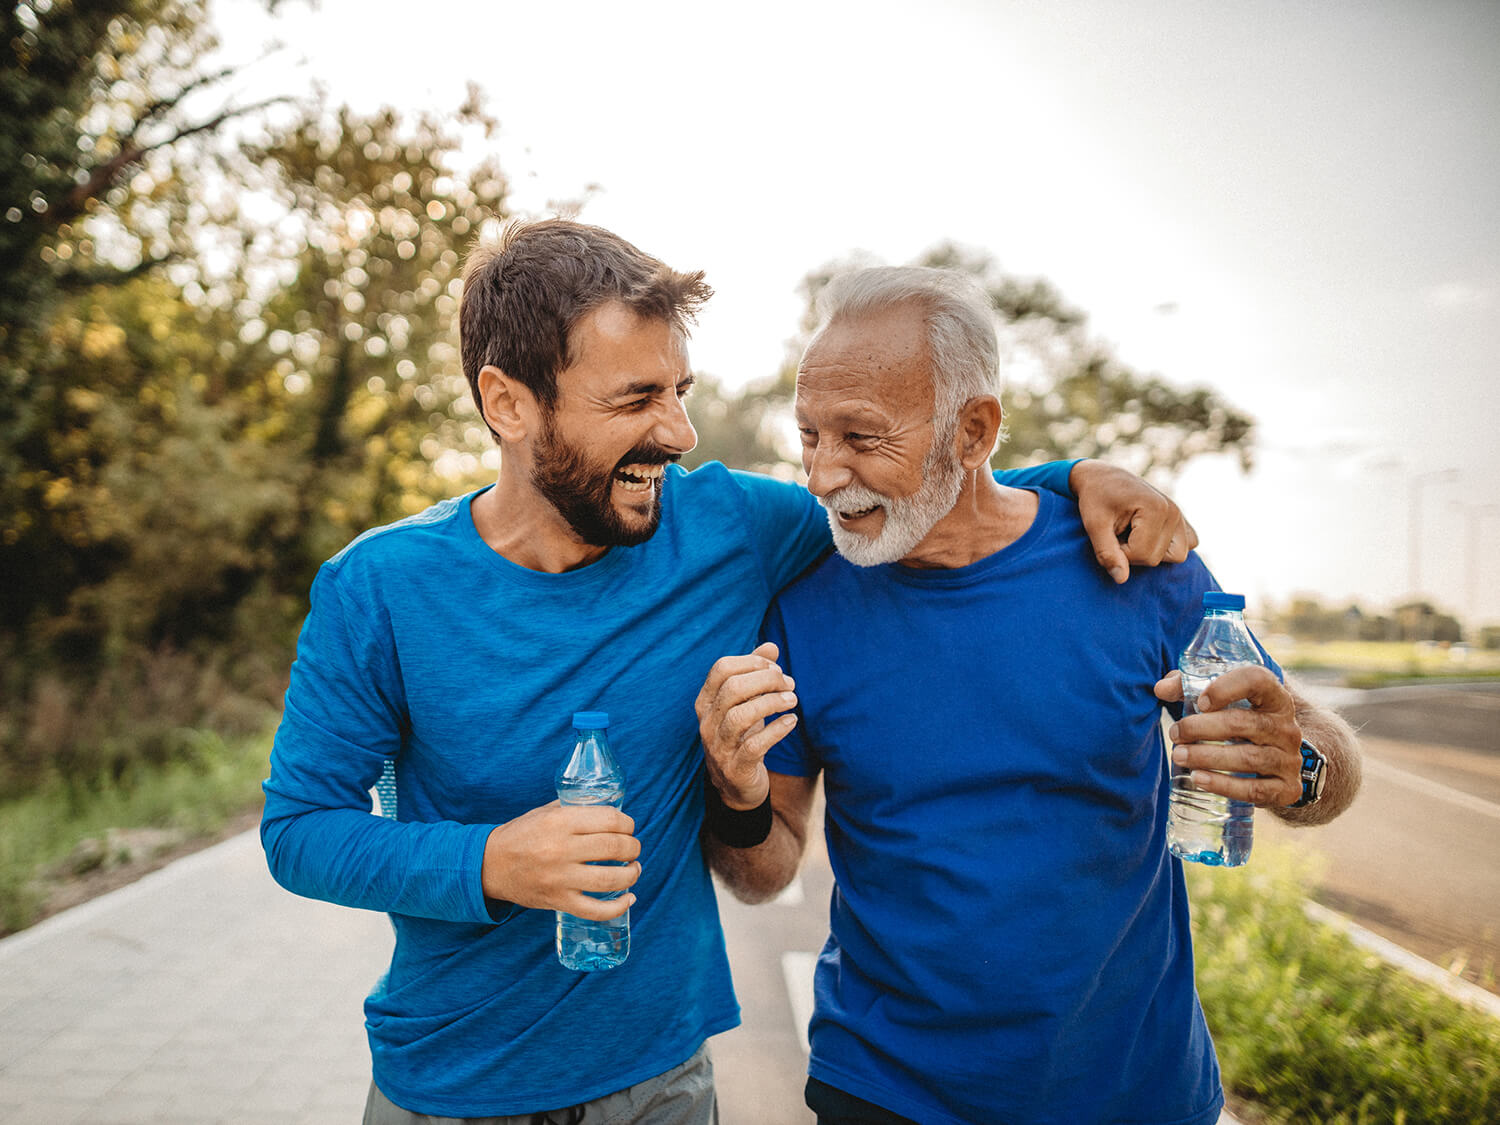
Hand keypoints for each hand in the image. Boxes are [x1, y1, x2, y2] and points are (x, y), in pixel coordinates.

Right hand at [481, 802, 639, 919]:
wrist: (489, 865)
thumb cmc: (521, 835)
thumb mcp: (546, 812)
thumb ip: (576, 809)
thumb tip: (611, 810)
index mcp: (559, 822)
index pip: (609, 819)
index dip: (627, 823)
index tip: (629, 827)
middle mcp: (561, 849)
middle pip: (614, 848)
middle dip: (633, 847)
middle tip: (633, 848)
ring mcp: (560, 878)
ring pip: (611, 879)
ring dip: (632, 874)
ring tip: (634, 869)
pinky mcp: (558, 901)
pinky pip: (595, 910)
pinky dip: (618, 907)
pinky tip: (629, 898)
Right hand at [694, 642, 798, 809]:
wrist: (736, 786)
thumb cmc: (742, 736)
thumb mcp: (745, 704)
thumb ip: (755, 674)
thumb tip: (771, 646)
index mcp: (706, 702)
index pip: (721, 669)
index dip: (751, 662)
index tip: (775, 667)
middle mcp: (707, 722)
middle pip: (732, 689)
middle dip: (766, 680)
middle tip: (789, 684)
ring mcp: (719, 746)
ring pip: (740, 716)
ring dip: (771, 703)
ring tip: (792, 700)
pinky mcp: (736, 768)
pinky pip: (755, 745)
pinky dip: (776, 730)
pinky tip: (791, 721)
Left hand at [1071, 460, 1198, 583]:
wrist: (1102, 478)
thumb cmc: (1096, 499)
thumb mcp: (1094, 525)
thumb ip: (1107, 553)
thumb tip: (1121, 579)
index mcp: (1156, 508)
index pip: (1143, 555)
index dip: (1120, 553)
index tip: (1109, 535)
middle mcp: (1174, 511)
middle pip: (1157, 558)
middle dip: (1132, 553)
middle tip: (1118, 533)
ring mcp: (1180, 516)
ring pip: (1176, 556)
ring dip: (1150, 552)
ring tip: (1132, 535)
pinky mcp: (1182, 521)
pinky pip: (1187, 545)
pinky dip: (1168, 546)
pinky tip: (1148, 535)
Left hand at [1154, 668, 1303, 807]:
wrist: (1276, 763)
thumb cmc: (1241, 722)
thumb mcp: (1222, 701)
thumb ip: (1190, 687)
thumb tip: (1161, 689)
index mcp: (1274, 698)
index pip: (1258, 680)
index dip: (1227, 688)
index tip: (1199, 701)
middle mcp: (1287, 727)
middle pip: (1243, 723)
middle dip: (1202, 728)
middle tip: (1174, 734)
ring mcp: (1290, 760)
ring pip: (1248, 758)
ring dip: (1207, 757)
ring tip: (1178, 755)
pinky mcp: (1287, 789)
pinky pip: (1255, 790)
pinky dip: (1224, 786)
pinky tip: (1198, 779)